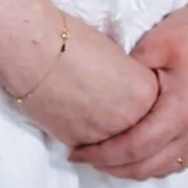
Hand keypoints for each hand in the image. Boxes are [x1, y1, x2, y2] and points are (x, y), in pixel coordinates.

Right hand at [0, 6, 158, 148]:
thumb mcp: (115, 55)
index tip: (128, 97)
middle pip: (135, 130)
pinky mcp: (78, 143)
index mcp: (145, 93)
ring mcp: (104, 135)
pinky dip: (84, 140)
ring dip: (107, 140)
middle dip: (127, 127)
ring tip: (94, 123)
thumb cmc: (71, 40)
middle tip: (113, 116)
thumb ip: (129, 80)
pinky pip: (89, 147)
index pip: (153, 107)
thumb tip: (125, 90)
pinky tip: (74, 121)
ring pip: (113, 146)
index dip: (137, 101)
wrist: (34, 50)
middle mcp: (130, 119)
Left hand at [72, 0, 187, 179]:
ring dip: (135, 169)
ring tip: (107, 158)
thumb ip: (129, 72)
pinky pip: (181, 159)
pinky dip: (156, 163)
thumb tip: (104, 90)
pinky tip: (140, 152)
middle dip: (114, 168)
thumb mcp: (155, 44)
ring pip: (167, 168)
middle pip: (148, 167)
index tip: (76, 153)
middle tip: (85, 158)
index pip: (134, 148)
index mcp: (180, 112)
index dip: (102, 155)